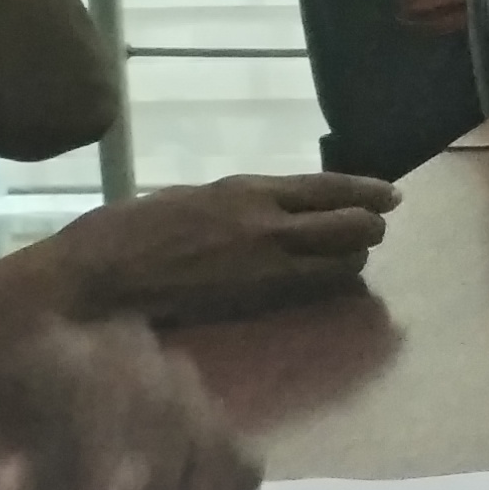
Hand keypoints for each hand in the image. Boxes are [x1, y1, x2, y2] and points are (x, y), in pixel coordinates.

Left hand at [0, 316, 257, 489]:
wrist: (14, 460)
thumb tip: (12, 479)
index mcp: (56, 351)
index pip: (97, 382)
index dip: (108, 439)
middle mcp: (131, 353)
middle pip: (173, 408)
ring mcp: (180, 385)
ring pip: (216, 437)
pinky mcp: (212, 422)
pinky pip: (241, 462)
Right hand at [24, 175, 395, 328]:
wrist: (96, 278)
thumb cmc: (126, 233)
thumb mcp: (189, 199)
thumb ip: (236, 204)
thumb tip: (268, 209)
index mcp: (248, 191)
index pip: (328, 188)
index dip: (368, 192)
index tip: (392, 196)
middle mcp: (269, 224)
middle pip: (353, 226)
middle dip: (369, 229)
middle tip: (370, 232)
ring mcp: (267, 266)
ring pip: (343, 263)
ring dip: (352, 261)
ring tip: (347, 260)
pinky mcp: (257, 302)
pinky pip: (314, 292)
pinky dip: (329, 285)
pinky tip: (324, 284)